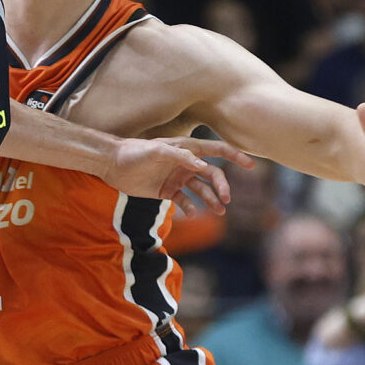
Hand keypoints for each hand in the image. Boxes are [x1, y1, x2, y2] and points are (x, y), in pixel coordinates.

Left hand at [100, 136, 254, 216]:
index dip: (235, 156)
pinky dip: (191, 209)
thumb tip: (204, 167)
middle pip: (213, 175)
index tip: (251, 165)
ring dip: (212, 201)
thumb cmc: (134, 152)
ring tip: (218, 212)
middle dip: (222, 187)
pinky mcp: (168, 191)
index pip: (216, 150)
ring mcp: (177, 178)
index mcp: (187, 149)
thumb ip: (180, 156)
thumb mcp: (156, 150)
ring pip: (202, 190)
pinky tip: (191, 215)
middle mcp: (185, 164)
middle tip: (225, 200)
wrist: (112, 164)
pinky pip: (186, 202)